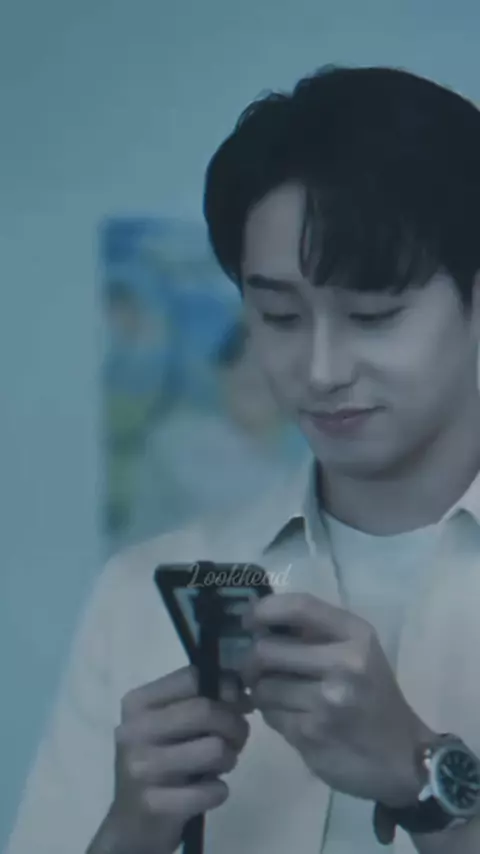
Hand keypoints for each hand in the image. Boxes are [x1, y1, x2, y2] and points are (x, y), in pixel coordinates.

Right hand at [90, 666, 251, 853]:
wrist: (132, 821)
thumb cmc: (161, 761)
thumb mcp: (171, 722)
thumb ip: (201, 699)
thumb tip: (240, 688)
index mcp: (138, 702)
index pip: (192, 676)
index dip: (225, 686)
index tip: (237, 702)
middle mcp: (134, 729)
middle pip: (205, 710)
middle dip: (234, 724)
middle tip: (237, 738)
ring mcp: (142, 767)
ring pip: (215, 748)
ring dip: (230, 758)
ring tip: (222, 764)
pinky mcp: (154, 803)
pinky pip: (211, 790)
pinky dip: (220, 790)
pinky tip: (210, 790)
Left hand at [241, 593, 433, 807]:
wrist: (403, 758)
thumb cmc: (374, 697)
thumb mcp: (359, 653)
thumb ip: (316, 633)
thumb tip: (259, 618)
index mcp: (356, 635)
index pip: (299, 606)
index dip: (264, 610)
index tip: (249, 621)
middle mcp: (344, 663)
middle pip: (266, 650)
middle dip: (251, 660)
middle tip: (255, 667)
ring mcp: (327, 701)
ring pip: (262, 686)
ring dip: (260, 691)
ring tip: (277, 694)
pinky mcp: (311, 734)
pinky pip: (269, 715)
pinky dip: (271, 714)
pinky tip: (291, 716)